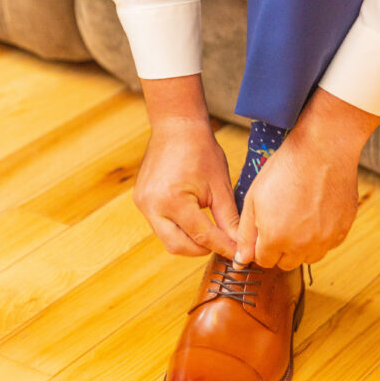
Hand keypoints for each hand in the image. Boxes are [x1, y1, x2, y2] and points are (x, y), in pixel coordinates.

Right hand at [134, 118, 239, 257]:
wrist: (176, 126)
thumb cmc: (200, 150)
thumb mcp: (219, 186)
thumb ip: (228, 219)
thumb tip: (239, 245)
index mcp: (173, 200)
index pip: (201, 236)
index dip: (222, 246)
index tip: (238, 254)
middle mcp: (152, 205)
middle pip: (178, 246)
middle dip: (202, 249)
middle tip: (222, 244)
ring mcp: (142, 204)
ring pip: (167, 238)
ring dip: (189, 240)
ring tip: (209, 231)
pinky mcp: (140, 201)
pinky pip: (160, 225)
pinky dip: (177, 228)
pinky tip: (193, 220)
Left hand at [235, 89, 379, 269]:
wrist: (322, 151)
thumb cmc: (285, 169)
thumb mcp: (254, 198)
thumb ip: (247, 233)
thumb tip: (243, 259)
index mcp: (275, 239)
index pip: (264, 261)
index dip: (261, 246)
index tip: (265, 231)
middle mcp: (301, 246)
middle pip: (286, 263)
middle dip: (280, 248)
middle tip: (281, 221)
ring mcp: (324, 240)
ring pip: (308, 257)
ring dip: (301, 245)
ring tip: (299, 216)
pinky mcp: (342, 231)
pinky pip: (327, 244)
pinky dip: (321, 235)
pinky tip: (316, 212)